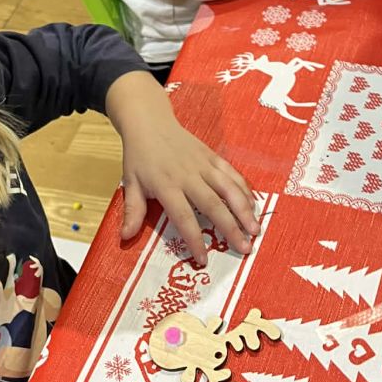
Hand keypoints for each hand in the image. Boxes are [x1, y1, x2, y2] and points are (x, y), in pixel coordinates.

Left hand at [106, 72, 256, 264]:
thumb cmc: (139, 156)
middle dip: (231, 228)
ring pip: (228, 188)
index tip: (204, 260)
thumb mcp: (130, 183)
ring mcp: (203, 164)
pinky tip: (254, 204)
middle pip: (213, 204)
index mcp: (166, 185)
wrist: (149, 122)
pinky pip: (231, 173)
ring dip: (244, 209)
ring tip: (256, 230)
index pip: (183, 217)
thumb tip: (125, 238)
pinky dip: (244, 188)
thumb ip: (132, 211)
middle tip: (245, 248)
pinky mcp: (212, 156)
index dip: (195, 239)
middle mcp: (187, 175)